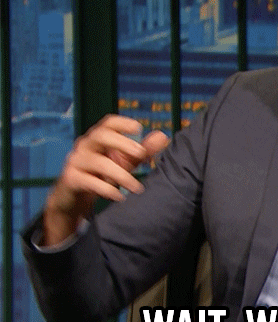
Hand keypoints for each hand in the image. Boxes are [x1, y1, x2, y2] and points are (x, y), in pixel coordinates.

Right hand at [44, 115, 169, 244]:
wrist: (73, 199)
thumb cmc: (101, 175)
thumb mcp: (124, 162)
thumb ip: (142, 150)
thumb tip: (163, 136)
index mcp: (98, 138)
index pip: (108, 123)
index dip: (122, 123)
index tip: (139, 128)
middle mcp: (85, 145)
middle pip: (101, 136)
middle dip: (122, 143)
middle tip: (141, 154)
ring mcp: (75, 162)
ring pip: (98, 162)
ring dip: (121, 175)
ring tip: (137, 187)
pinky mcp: (70, 179)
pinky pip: (88, 181)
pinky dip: (106, 189)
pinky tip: (120, 196)